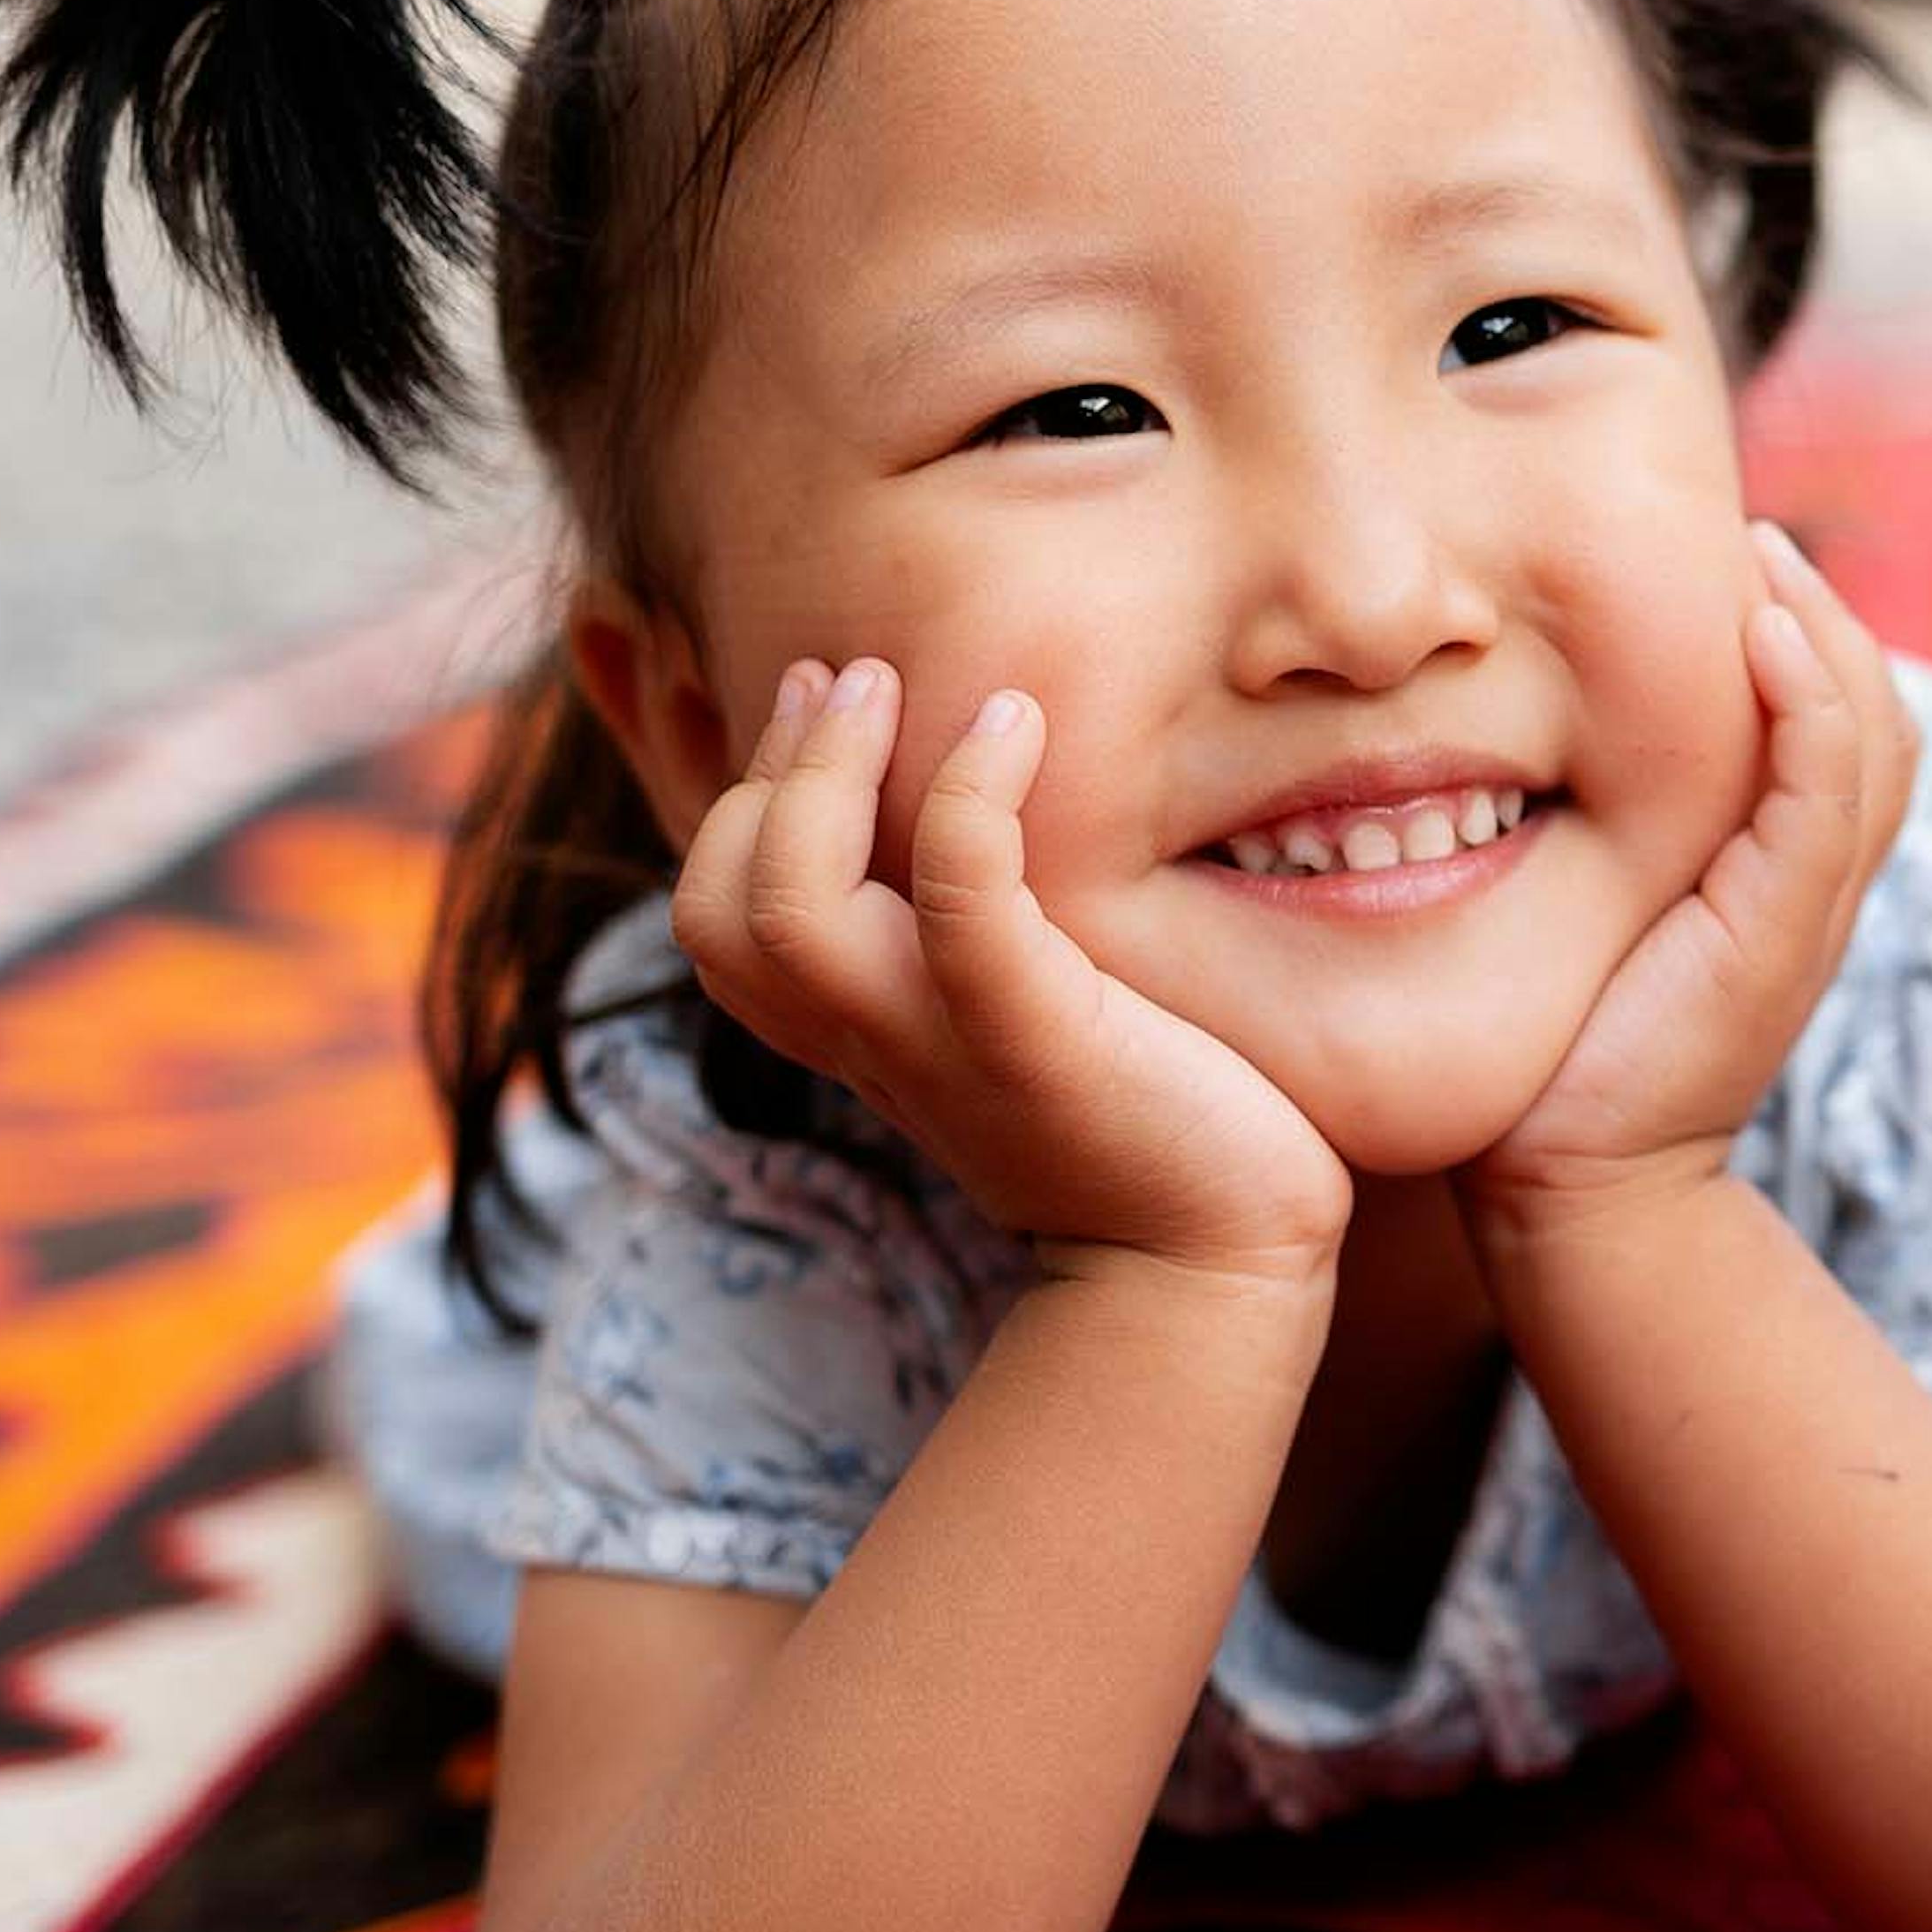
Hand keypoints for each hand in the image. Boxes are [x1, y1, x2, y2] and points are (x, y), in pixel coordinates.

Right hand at [678, 660, 1350, 1296]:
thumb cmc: (1137, 1112)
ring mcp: (942, 1045)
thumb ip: (963, 934)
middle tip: (847, 675)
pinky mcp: (1036, 1041)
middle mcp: (874, 1041)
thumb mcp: (1018, 1007)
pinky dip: (967, 798)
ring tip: (890, 683)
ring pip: (787, 911)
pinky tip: (1017, 724)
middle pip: (717, 910)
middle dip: (766, 770)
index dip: (737, 801)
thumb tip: (953, 817)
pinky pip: (960, 903)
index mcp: (858, 1032)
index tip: (815, 704)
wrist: (1215, 1255)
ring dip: (823, 774)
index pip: (715, 920)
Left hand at [1466, 524, 1917, 1247]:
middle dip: (1823, 609)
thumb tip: (1523, 731)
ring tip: (1762, 554)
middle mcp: (1815, 879)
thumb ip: (1602, 826)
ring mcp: (1810, 904)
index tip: (1733, 556)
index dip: (1808, 632)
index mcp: (1781, 870)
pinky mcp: (1782, 925)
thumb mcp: (1589, 909)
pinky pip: (1827, 786)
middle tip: (1748, 530)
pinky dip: (1812, 699)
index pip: (1841, 721)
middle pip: (1878, 709)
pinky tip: (1766, 632)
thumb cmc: (1559, 1047)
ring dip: (1824, 630)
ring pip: (1870, 732)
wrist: (1576, 1188)